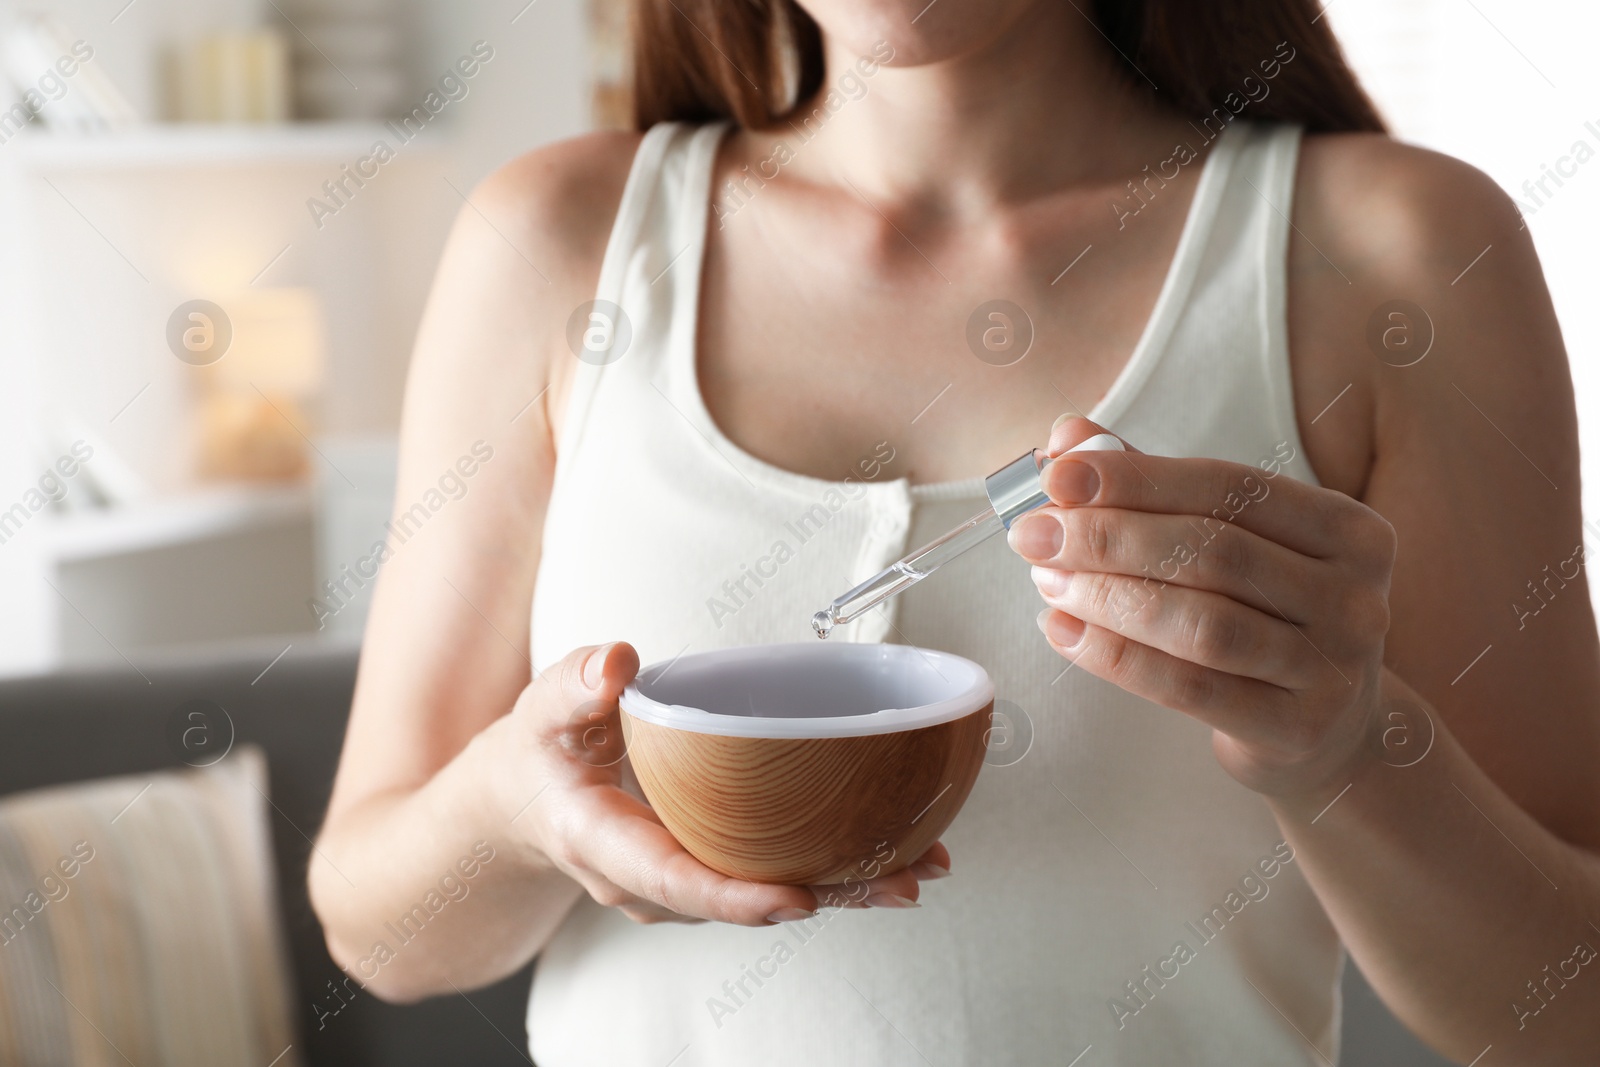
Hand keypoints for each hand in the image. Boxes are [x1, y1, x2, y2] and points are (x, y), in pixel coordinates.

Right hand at [493, 642, 949, 924]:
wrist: (527, 800)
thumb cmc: (542, 752)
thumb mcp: (544, 708)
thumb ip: (576, 684)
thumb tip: (617, 663)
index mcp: (603, 843)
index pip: (673, 880)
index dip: (735, 897)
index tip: (797, 898)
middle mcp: (646, 882)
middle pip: (740, 900)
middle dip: (824, 896)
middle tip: (901, 881)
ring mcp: (680, 887)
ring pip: (764, 897)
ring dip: (843, 889)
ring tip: (918, 872)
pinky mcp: (707, 871)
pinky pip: (769, 879)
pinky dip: (830, 872)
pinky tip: (890, 858)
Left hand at [1008, 417, 1397, 796]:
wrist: (1325, 732)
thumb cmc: (1263, 615)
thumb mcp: (1228, 543)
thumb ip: (1153, 486)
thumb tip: (1067, 437)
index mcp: (1348, 530)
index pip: (1229, 486)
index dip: (1136, 477)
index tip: (1055, 476)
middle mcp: (1355, 597)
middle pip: (1213, 551)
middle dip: (1109, 536)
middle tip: (1033, 534)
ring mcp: (1333, 669)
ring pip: (1201, 623)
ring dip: (1108, 596)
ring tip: (1046, 581)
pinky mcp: (1295, 729)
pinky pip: (1187, 688)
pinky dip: (1114, 656)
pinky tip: (1063, 630)